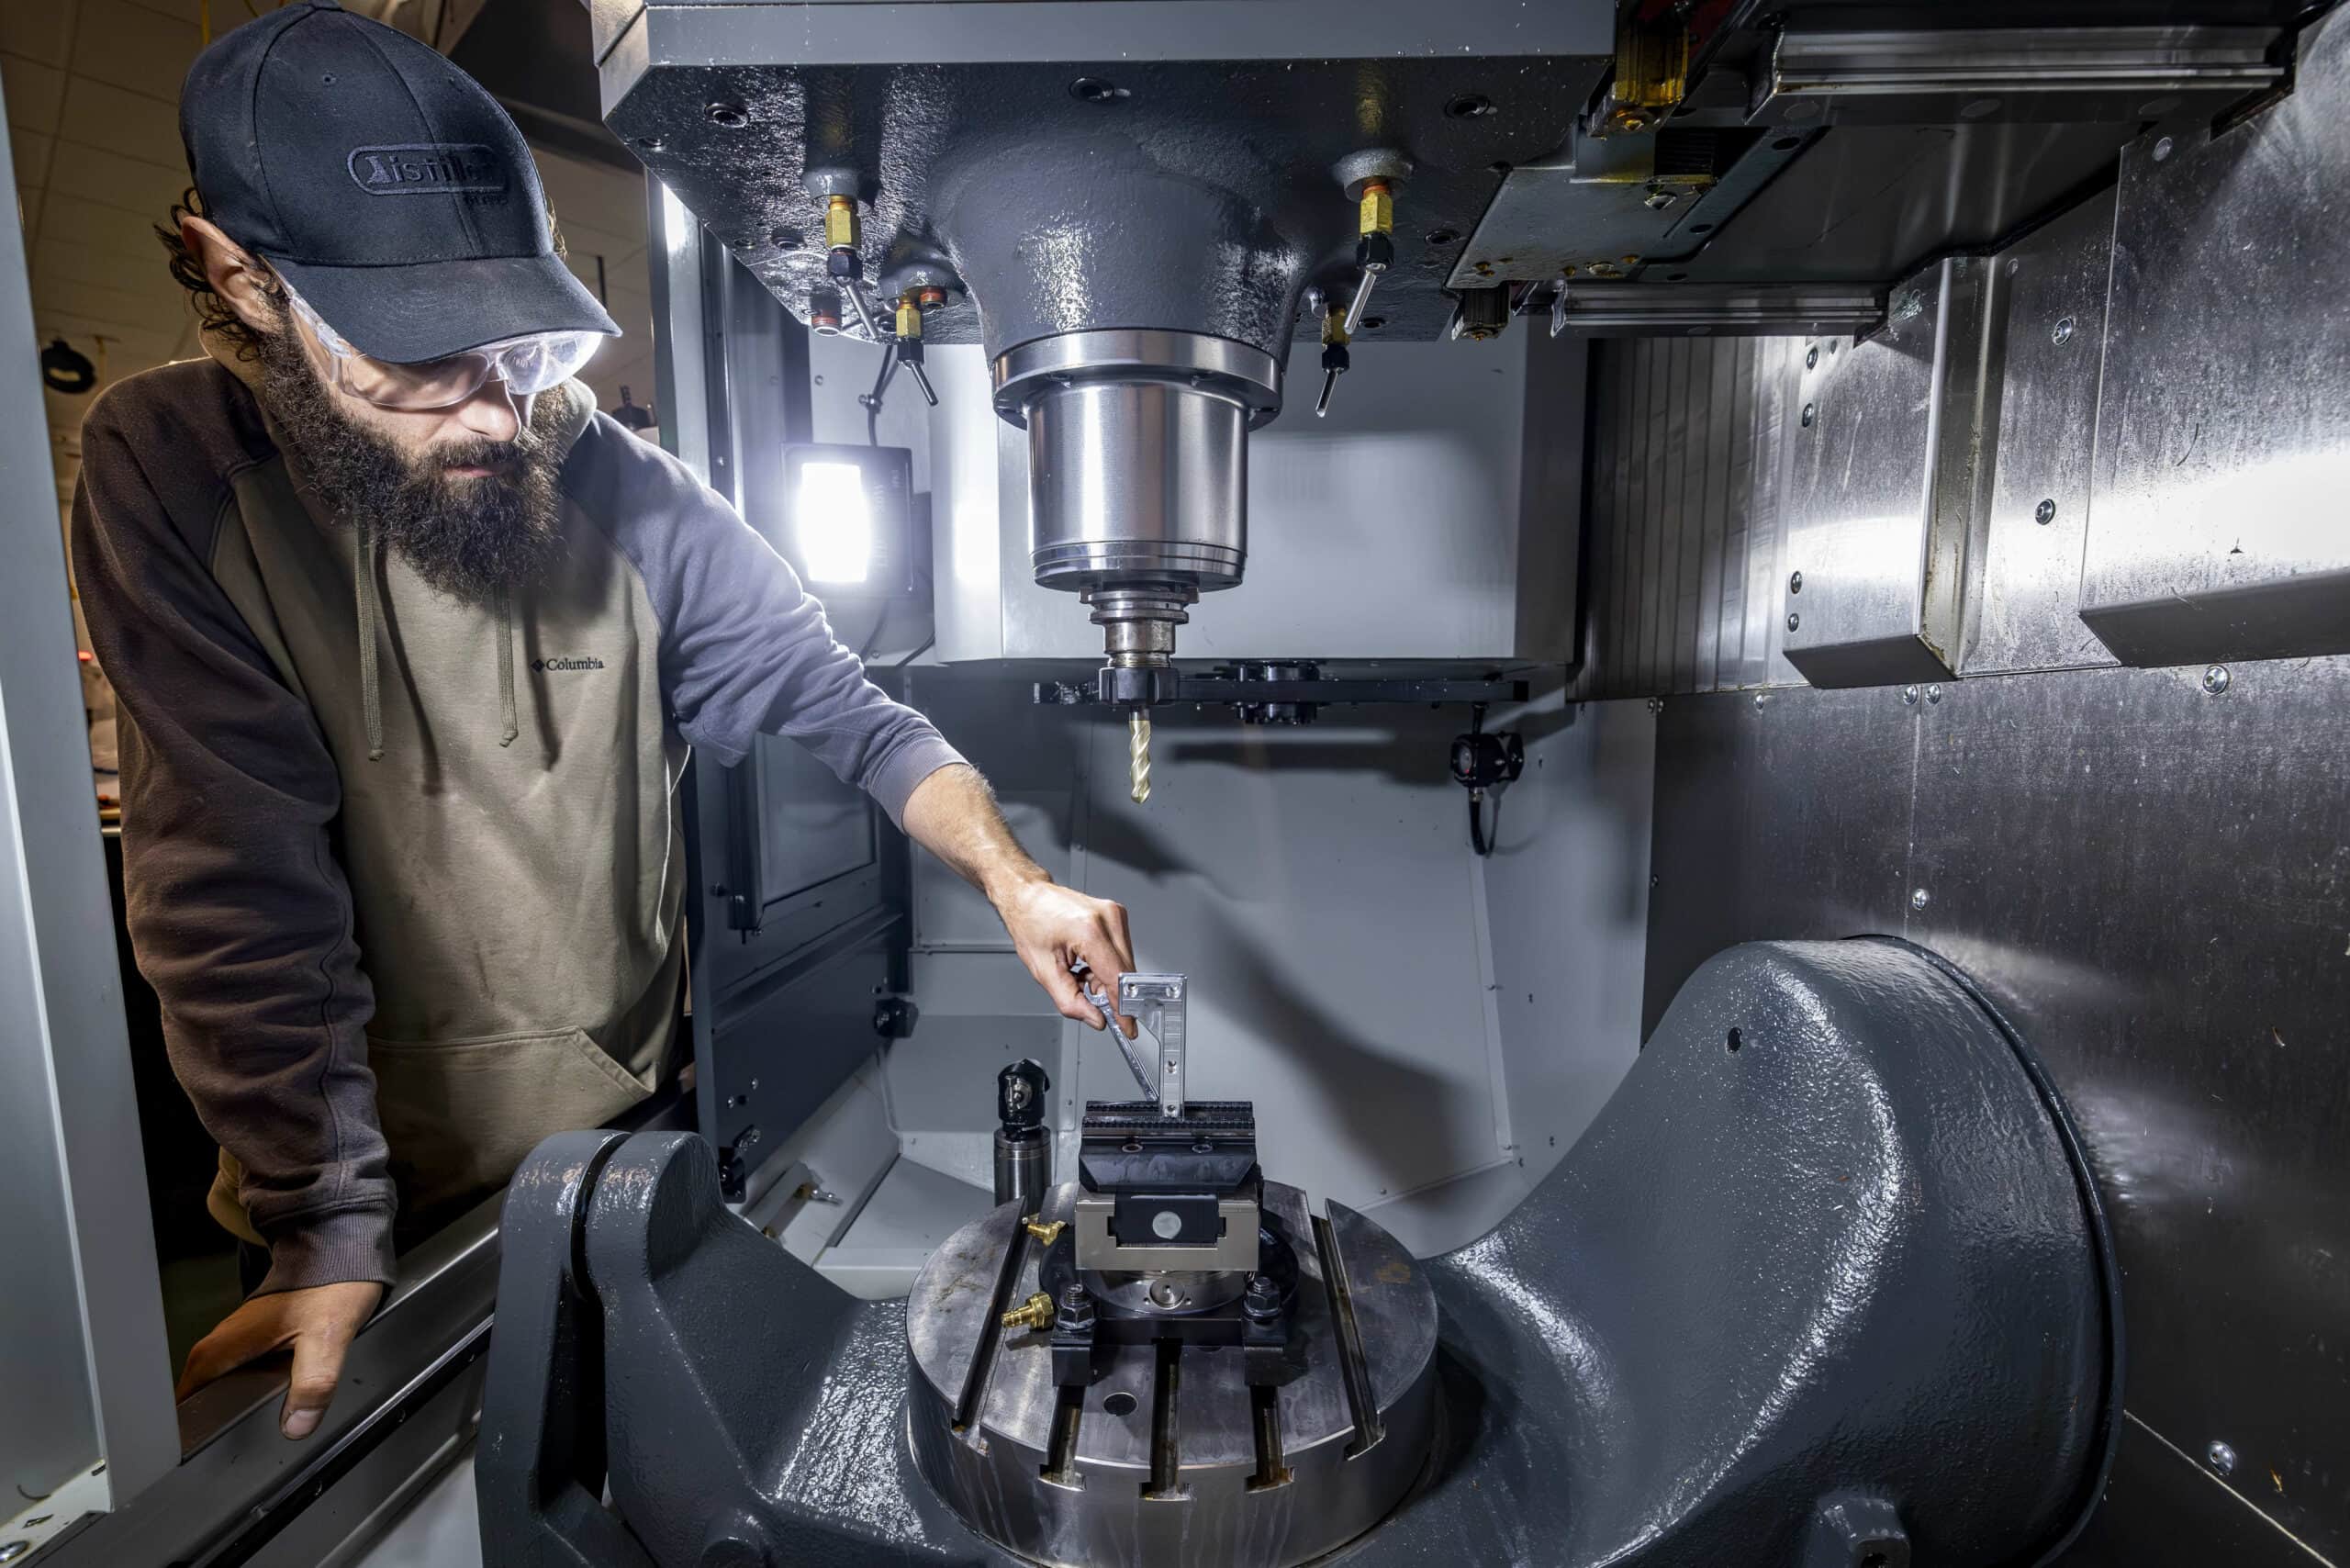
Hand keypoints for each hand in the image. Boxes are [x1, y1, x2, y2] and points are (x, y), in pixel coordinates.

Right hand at [177, 1280, 383, 1437]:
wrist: (344, 1247)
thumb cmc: (334, 1283)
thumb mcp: (327, 1337)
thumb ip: (312, 1383)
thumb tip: (296, 1425)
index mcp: (230, 1342)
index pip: (189, 1388)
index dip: (185, 1418)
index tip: (183, 1445)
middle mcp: (228, 1336)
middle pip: (199, 1384)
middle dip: (197, 1412)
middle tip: (200, 1445)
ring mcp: (243, 1331)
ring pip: (219, 1372)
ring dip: (220, 1397)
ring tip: (223, 1429)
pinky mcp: (261, 1329)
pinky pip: (240, 1362)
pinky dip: (242, 1382)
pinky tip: (258, 1396)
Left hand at [993, 875, 1138, 1036]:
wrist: (1028, 896)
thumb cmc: (1031, 924)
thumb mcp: (1043, 971)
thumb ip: (1071, 1001)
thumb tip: (1096, 1018)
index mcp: (1089, 931)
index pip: (1117, 979)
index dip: (1123, 1007)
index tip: (1128, 1027)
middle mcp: (1108, 919)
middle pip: (1125, 973)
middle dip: (1110, 992)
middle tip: (1089, 997)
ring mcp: (1115, 914)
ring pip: (1125, 964)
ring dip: (1107, 978)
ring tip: (1080, 972)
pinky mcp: (1117, 915)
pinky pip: (1121, 952)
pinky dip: (1107, 965)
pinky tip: (1087, 963)